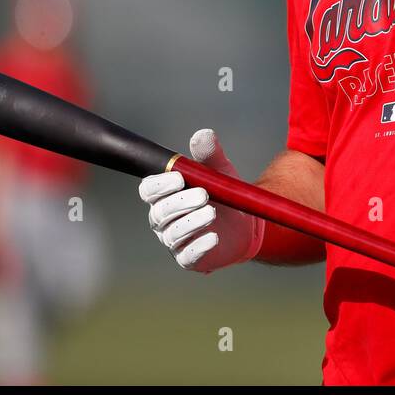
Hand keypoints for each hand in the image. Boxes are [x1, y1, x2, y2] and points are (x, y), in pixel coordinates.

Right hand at [138, 128, 264, 272]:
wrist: (246, 223)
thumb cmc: (225, 194)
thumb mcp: (220, 171)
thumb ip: (210, 154)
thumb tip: (202, 135)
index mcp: (165, 194)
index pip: (148, 190)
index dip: (160, 184)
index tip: (179, 177)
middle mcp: (163, 219)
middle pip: (159, 212)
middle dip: (180, 203)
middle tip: (204, 195)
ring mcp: (175, 240)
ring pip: (172, 234)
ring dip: (191, 222)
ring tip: (212, 212)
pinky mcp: (189, 259)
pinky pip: (187, 256)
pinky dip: (199, 246)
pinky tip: (214, 237)